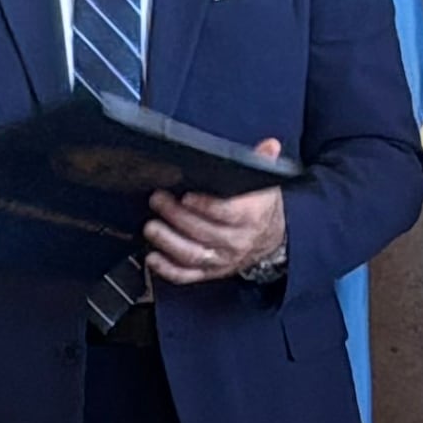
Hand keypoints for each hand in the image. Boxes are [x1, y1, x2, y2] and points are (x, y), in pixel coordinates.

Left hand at [142, 142, 289, 286]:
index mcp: (252, 217)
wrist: (271, 240)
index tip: (185, 195)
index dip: (205, 205)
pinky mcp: (210, 271)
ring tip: (151, 227)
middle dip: (177, 216)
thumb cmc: (261, 209)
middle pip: (204, 232)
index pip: (227, 212)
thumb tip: (269, 146)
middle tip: (158, 200)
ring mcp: (222, 259)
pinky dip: (168, 270)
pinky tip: (153, 258)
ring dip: (168, 242)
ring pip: (193, 254)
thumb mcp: (265, 184)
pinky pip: (188, 275)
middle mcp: (237, 241)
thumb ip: (263, 163)